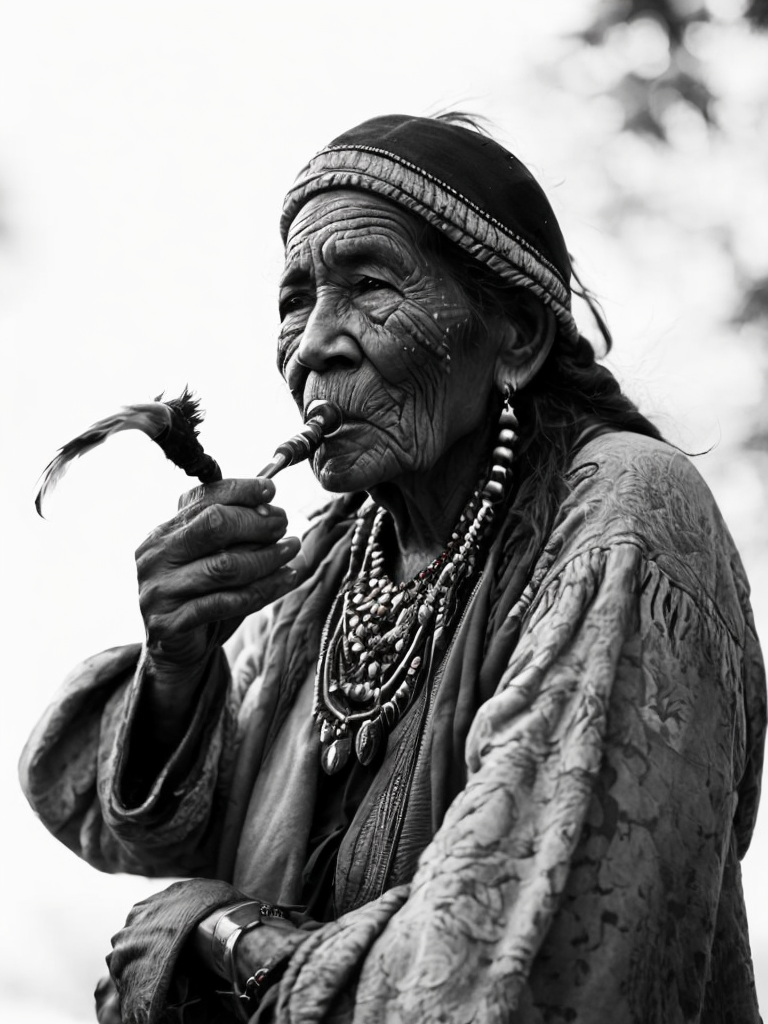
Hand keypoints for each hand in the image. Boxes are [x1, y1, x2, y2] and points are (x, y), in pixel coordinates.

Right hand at [136, 477, 299, 678]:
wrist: (176, 651)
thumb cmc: (201, 595)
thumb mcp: (212, 557)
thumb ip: (232, 533)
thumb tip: (269, 504)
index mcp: (163, 532)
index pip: (201, 498)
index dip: (239, 490)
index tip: (270, 490)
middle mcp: (156, 556)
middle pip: (213, 525)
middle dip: (256, 522)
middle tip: (283, 524)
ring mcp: (159, 590)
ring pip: (225, 566)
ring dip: (267, 556)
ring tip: (292, 549)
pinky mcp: (170, 622)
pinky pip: (227, 602)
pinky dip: (264, 589)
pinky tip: (287, 579)